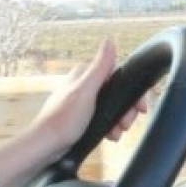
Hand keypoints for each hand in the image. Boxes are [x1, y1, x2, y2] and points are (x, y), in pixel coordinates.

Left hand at [31, 38, 146, 153]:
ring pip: (112, 106)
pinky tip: (109, 135)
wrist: (47, 145)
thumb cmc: (63, 120)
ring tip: (116, 132)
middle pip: (117, 92)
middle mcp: (84, 85)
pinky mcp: (83, 116)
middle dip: (126, 109)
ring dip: (119, 120)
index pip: (118, 75)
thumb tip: (109, 41)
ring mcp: (84, 101)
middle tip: (125, 123)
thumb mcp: (85, 91)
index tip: (138, 107)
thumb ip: (99, 67)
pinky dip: (110, 127)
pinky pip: (104, 118)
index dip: (131, 91)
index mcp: (84, 74)